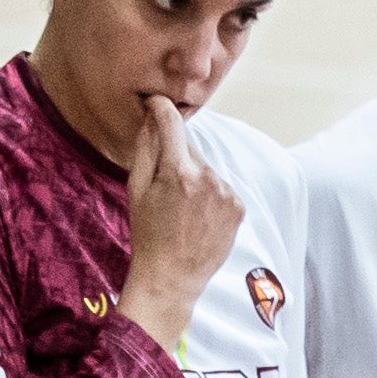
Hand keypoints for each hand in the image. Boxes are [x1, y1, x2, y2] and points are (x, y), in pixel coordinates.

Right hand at [118, 104, 248, 334]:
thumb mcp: (137, 189)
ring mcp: (228, 193)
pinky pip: (220, 186)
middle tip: (163, 183)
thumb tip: (152, 115)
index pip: (172, 123)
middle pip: (190, 147)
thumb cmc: (147, 233)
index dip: (162, 108)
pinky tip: (197, 214)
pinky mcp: (239, 206)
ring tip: (180, 206)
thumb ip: (145, 148)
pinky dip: (209, 192)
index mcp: (178, 172)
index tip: (156, 101)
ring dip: (193, 175)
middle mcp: (208, 178)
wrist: (173, 276)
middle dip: (175, 154)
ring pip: (206, 167)